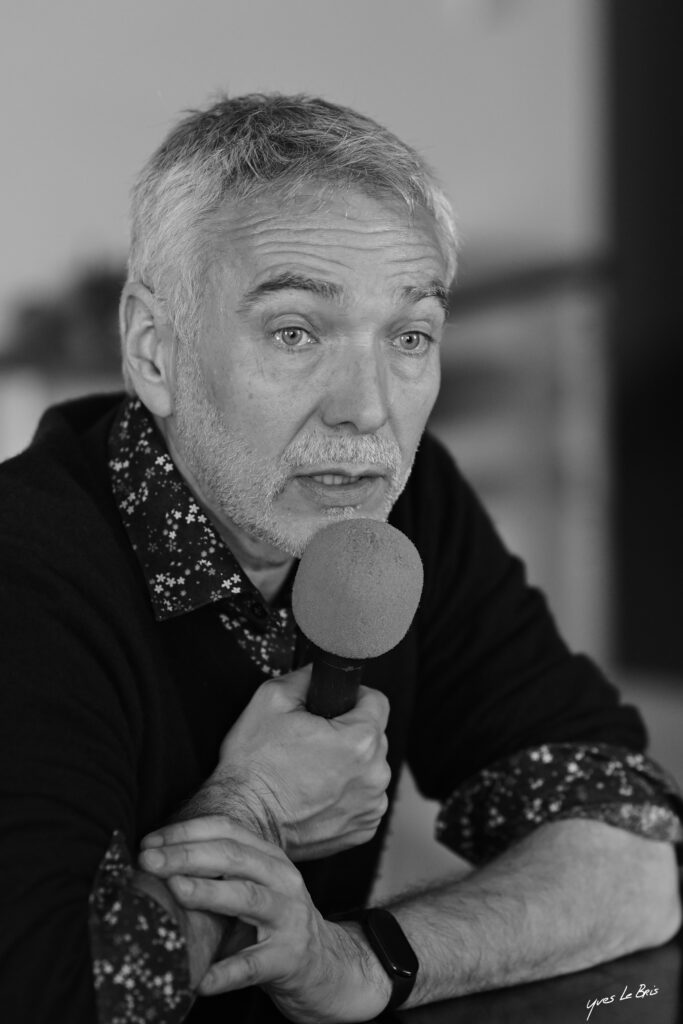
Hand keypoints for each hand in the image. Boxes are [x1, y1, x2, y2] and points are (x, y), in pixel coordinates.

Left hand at [139, 818, 390, 1022]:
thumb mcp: (252, 886)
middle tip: (148, 861)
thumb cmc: (271, 922)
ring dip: (209, 892)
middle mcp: (282, 878)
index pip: (227, 830)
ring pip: (247, 897)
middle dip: (187, 855)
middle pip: (232, 857)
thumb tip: (154, 859)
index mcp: (269, 856)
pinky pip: (254, 964)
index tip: (149, 842)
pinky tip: (201, 980)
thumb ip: (217, 871)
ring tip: (176, 890)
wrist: (325, 965)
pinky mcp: (289, 958)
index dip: (186, 831)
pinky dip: (226, 972)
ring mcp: (288, 917)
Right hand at [180, 666, 390, 860]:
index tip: (333, 708)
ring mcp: (371, 806)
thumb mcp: (271, 700)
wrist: (243, 819)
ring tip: (312, 773)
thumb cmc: (254, 766)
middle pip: (373, 737)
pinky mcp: (363, 829)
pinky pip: (364, 799)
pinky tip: (317, 795)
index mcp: (360, 740)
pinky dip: (346, 796)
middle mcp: (375, 775)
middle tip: (313, 742)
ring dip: (349, 767)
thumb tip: (321, 672)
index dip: (352, 698)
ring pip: (369, 769)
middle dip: (348, 734)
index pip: (377, 701)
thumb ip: (306, 676)